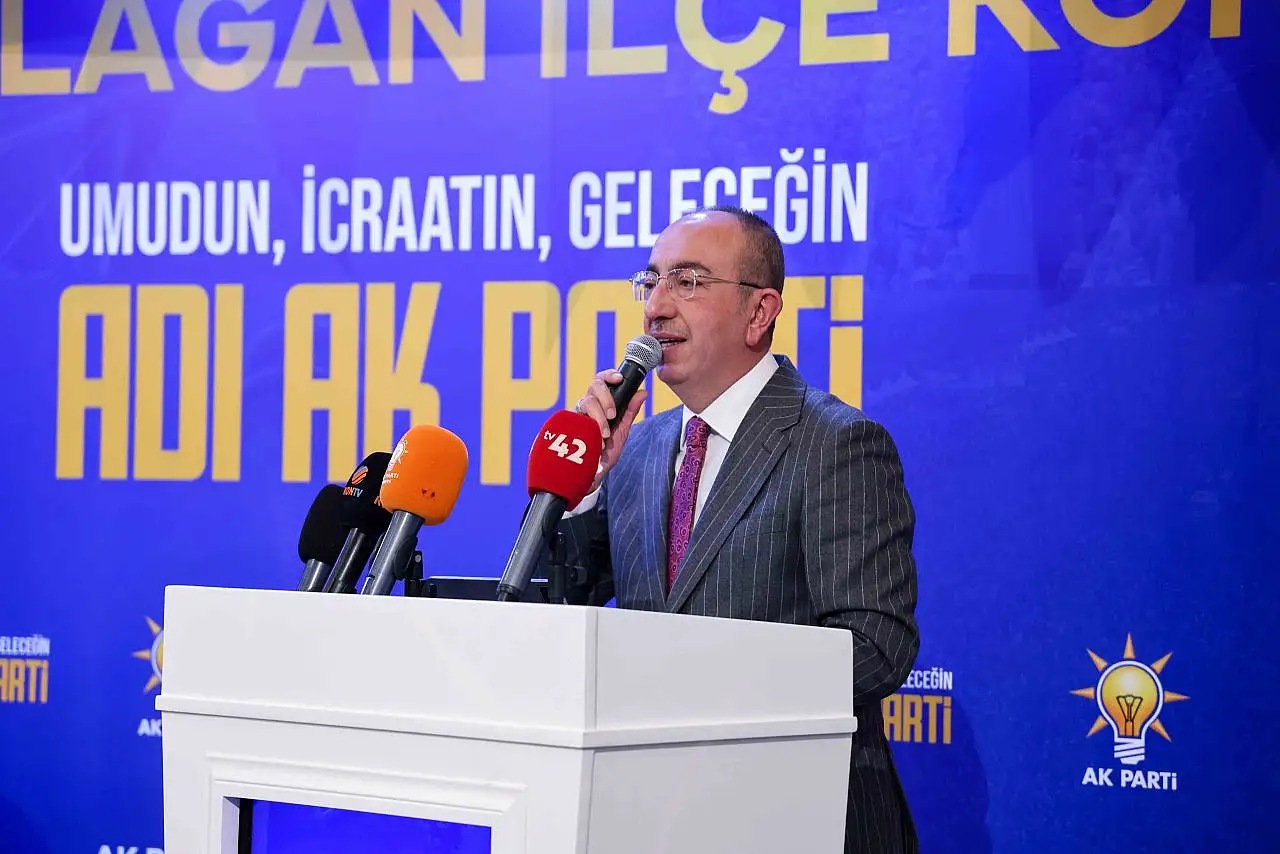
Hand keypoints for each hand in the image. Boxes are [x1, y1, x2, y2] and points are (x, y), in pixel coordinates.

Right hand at [575, 369, 647, 490]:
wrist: (589, 477)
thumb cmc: (605, 454)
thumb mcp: (621, 432)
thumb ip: (630, 412)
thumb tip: (643, 392)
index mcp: (600, 405)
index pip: (602, 382)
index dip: (609, 375)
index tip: (619, 379)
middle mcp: (587, 407)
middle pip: (594, 386)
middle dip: (606, 398)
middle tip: (612, 415)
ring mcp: (576, 416)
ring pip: (586, 401)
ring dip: (599, 417)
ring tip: (604, 435)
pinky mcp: (566, 427)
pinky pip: (575, 418)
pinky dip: (588, 429)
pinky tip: (595, 442)